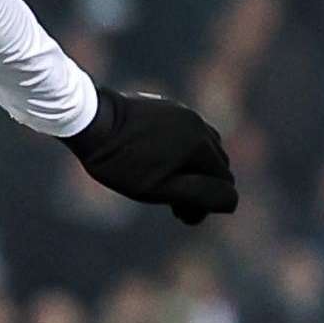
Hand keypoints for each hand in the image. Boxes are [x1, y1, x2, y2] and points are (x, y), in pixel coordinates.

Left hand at [63, 86, 236, 223]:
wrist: (91, 121)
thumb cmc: (122, 162)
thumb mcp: (160, 189)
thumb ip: (199, 195)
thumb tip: (232, 200)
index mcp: (200, 145)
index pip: (224, 184)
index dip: (206, 204)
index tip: (180, 214)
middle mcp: (198, 125)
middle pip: (217, 165)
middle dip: (202, 186)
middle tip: (172, 204)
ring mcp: (184, 113)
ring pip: (204, 148)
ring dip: (194, 169)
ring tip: (165, 183)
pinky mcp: (170, 107)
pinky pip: (188, 133)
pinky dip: (183, 152)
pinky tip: (157, 161)